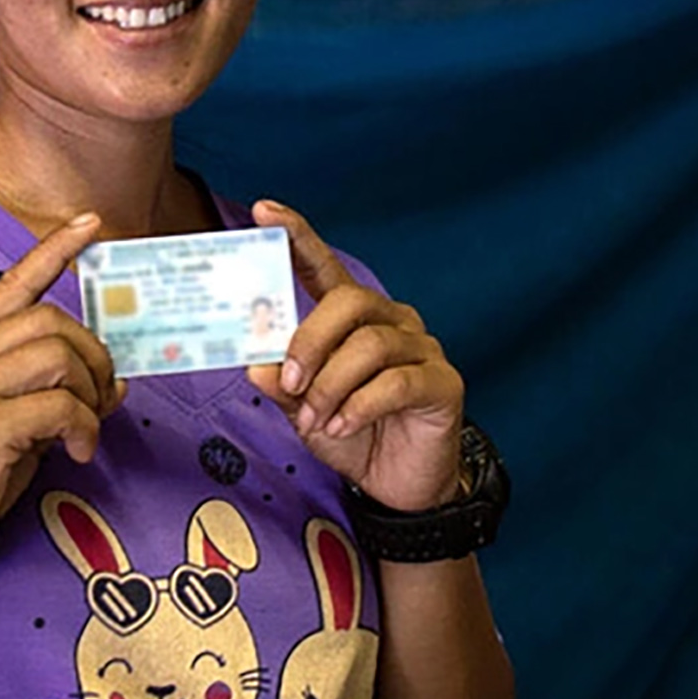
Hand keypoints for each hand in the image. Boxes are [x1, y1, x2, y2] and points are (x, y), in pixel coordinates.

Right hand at [0, 213, 123, 590]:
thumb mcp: (6, 425)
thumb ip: (47, 393)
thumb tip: (114, 380)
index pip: (10, 285)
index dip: (53, 251)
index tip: (89, 224)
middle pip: (51, 320)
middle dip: (94, 356)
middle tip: (103, 398)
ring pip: (58, 356)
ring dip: (89, 394)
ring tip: (85, 430)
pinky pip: (60, 406)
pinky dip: (83, 429)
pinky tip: (76, 454)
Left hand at [247, 201, 463, 513]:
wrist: (397, 485)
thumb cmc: (351, 434)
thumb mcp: (302, 410)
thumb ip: (278, 383)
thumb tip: (254, 362)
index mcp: (352, 317)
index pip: (323, 266)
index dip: (297, 236)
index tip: (264, 213)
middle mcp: (390, 321)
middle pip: (348, 302)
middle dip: (309, 342)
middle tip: (288, 384)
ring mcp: (421, 348)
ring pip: (369, 345)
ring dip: (330, 386)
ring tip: (316, 420)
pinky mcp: (442, 382)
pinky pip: (396, 382)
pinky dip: (359, 407)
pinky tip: (343, 427)